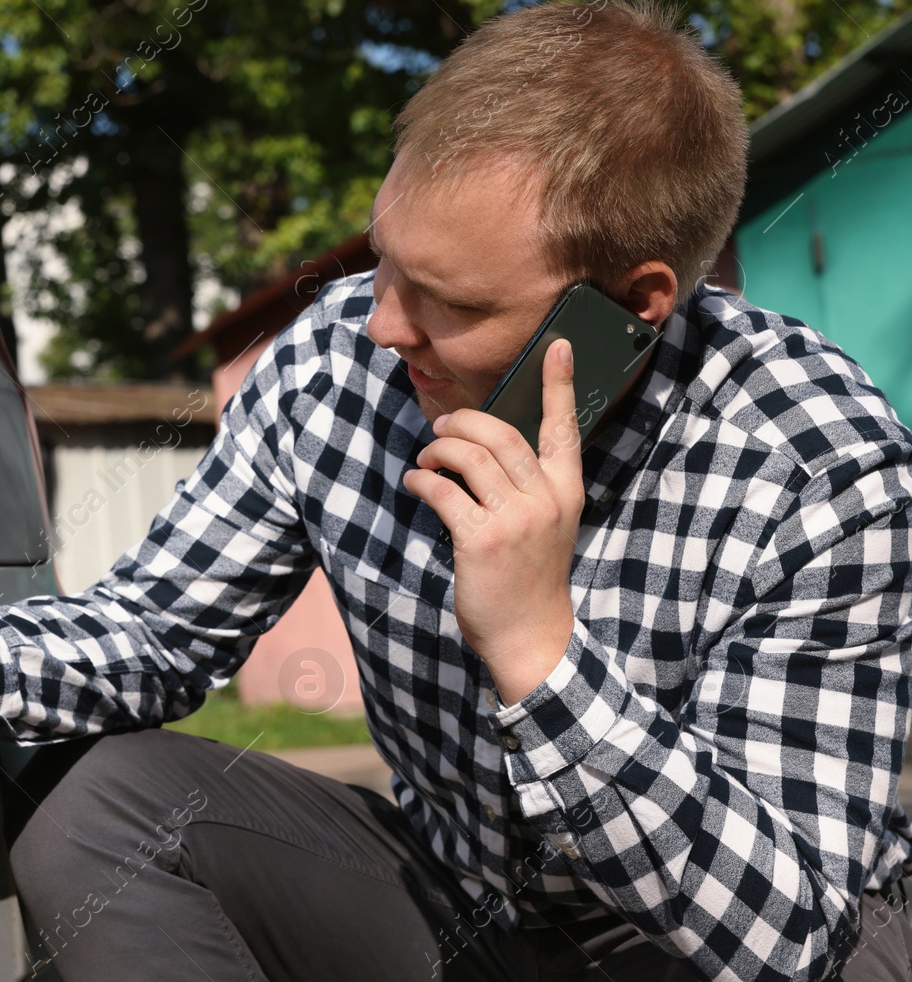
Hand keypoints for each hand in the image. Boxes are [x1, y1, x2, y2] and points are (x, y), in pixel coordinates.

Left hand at [402, 339, 584, 703]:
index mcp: (566, 492)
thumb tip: (480, 447)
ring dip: (438, 450)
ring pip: (469, 457)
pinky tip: (415, 483)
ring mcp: (515, 520)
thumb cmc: (530, 578)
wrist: (531, 636)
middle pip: (500, 434)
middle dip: (463, 422)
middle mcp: (546, 500)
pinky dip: (422, 480)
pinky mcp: (481, 540)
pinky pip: (443, 491)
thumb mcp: (545, 526)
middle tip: (442, 429)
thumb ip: (526, 487)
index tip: (558, 346)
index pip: (565, 429)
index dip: (559, 385)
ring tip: (427, 459)